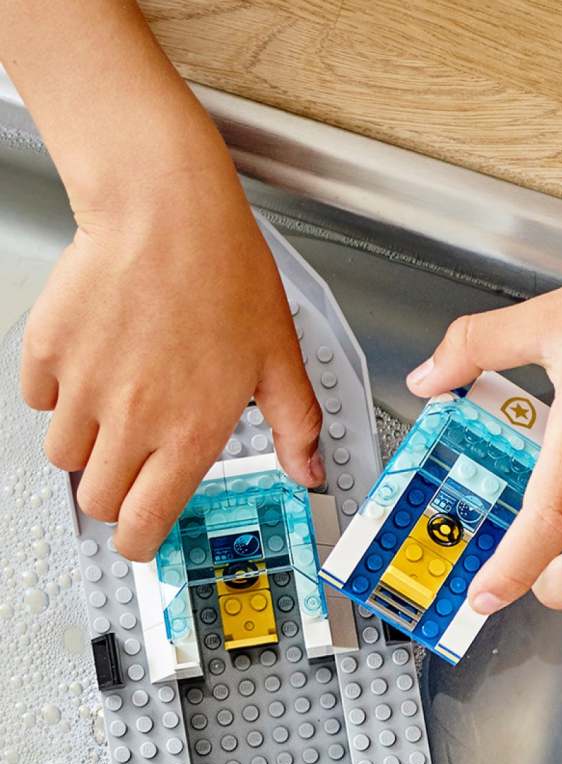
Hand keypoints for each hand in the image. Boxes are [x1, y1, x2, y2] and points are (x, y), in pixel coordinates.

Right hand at [22, 152, 322, 560]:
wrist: (165, 212)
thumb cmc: (225, 276)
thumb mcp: (281, 361)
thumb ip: (296, 426)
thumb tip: (310, 472)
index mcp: (191, 434)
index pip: (145, 524)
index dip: (140, 541)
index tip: (144, 535)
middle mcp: (132, 421)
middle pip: (98, 501)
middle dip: (116, 495)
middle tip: (136, 465)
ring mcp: (83, 389)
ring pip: (64, 457)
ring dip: (88, 445)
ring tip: (120, 405)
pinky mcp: (47, 352)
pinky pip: (38, 398)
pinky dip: (60, 393)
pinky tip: (96, 363)